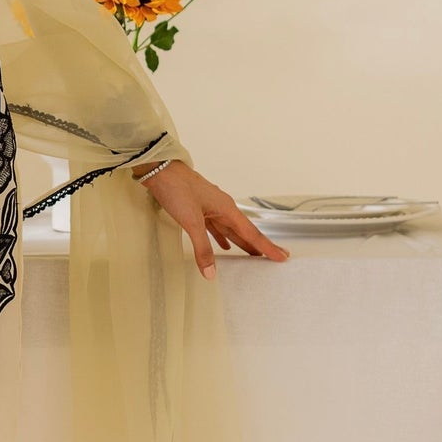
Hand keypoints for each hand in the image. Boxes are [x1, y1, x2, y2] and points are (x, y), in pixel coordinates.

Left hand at [135, 160, 287, 279]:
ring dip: (241, 243)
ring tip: (252, 257)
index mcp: (226, 208)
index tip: (282, 256)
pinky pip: (215, 227)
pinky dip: (221, 238)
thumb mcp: (191, 222)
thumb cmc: (177, 189)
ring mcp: (210, 208)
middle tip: (273, 258)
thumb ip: (202, 248)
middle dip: (258, 246)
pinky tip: (224, 246)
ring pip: (230, 230)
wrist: (159, 170)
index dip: (267, 246)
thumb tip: (211, 272)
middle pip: (244, 231)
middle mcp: (222, 208)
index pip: (252, 233)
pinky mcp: (198, 209)